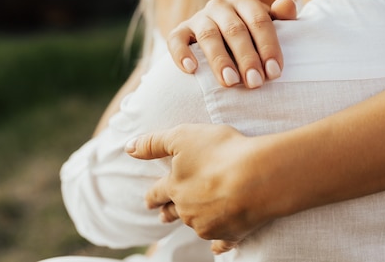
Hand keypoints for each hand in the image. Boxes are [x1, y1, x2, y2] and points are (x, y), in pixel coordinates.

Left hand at [126, 124, 276, 253]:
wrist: (256, 178)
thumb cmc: (221, 152)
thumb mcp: (183, 136)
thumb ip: (154, 142)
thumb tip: (128, 148)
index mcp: (175, 186)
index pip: (158, 192)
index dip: (153, 195)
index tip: (148, 200)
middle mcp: (188, 209)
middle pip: (174, 212)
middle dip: (168, 213)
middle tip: (162, 217)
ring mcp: (208, 224)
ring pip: (195, 226)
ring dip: (193, 223)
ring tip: (193, 222)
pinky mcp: (230, 233)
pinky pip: (221, 242)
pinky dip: (218, 245)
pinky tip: (216, 247)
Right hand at [167, 0, 296, 87]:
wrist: (221, 40)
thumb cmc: (252, 37)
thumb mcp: (269, 27)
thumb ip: (282, 18)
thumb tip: (288, 5)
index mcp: (245, 2)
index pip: (259, 21)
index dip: (268, 46)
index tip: (274, 72)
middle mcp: (220, 6)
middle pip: (235, 30)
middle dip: (246, 58)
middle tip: (255, 83)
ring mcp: (198, 18)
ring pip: (208, 36)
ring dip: (219, 60)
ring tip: (230, 82)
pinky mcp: (179, 31)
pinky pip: (176, 40)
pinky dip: (182, 53)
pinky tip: (191, 70)